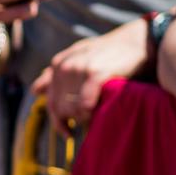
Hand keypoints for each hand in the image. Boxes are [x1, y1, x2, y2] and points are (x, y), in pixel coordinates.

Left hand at [28, 18, 148, 128]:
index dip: (57, 121)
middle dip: (72, 121)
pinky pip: (84, 104)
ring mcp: (78, 69)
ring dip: (83, 118)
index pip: (50, 101)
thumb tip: (35, 90)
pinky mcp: (95, 73)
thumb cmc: (112, 53)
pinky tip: (99, 113)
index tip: (68, 134)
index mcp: (58, 64)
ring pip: (71, 108)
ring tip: (96, 117)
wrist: (140, 39)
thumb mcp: (80, 57)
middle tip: (88, 125)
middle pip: (59, 107)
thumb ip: (57, 74)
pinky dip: (90, 113)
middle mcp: (64, 66)